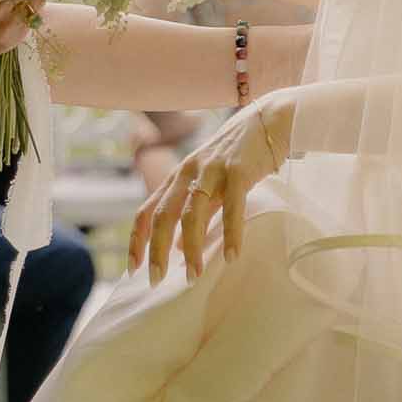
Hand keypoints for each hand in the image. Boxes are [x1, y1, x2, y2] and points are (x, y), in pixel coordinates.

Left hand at [128, 92, 292, 285]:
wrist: (269, 120)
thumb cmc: (237, 157)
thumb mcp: (208, 184)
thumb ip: (192, 212)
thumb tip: (176, 247)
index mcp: (177, 177)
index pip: (146, 210)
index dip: (137, 240)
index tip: (132, 268)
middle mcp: (188, 172)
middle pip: (163, 215)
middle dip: (156, 250)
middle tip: (155, 280)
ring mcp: (212, 170)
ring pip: (192, 214)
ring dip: (190, 249)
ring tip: (193, 276)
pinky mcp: (238, 171)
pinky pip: (232, 207)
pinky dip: (231, 234)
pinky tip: (231, 256)